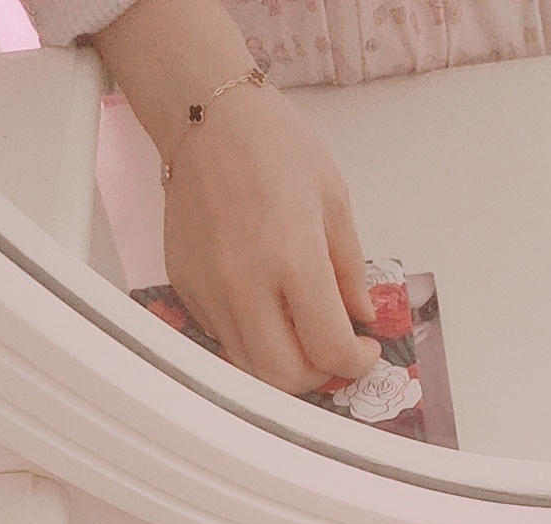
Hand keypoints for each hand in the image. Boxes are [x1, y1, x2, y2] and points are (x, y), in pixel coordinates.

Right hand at [161, 85, 380, 393]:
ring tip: (302, 333)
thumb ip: (350, 271)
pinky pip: (223, 338)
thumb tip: (361, 318)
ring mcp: (209, 290)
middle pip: (283, 378)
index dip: (356, 362)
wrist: (208, 117)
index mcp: (293, 258)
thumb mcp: (334, 202)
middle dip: (318, 376)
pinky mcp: (186, 288)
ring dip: (283, 365)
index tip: (364, 350)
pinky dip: (252, 340)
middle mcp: (245, 283)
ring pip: (248, 368)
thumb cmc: (273, 147)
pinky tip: (267, 308)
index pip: (329, 348)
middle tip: (333, 352)